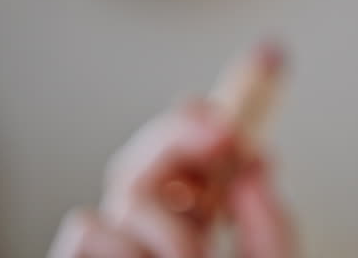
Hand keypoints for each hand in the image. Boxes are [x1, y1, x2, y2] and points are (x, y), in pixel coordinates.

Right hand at [48, 99, 294, 257]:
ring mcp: (112, 252)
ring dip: (173, 226)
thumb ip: (270, 222)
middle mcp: (145, 239)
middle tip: (225, 132)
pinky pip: (87, 226)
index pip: (185, 162)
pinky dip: (124, 248)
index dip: (200, 124)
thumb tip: (257, 160)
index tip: (228, 113)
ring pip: (127, 193)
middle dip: (182, 131)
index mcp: (191, 233)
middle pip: (146, 157)